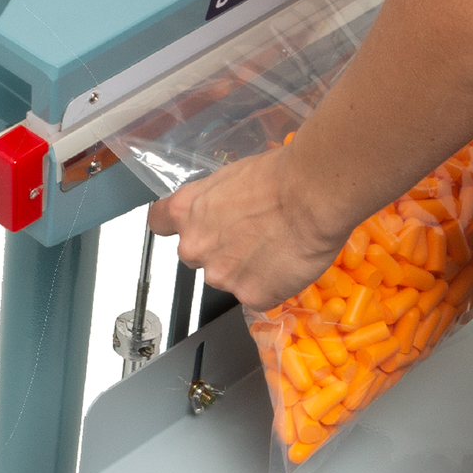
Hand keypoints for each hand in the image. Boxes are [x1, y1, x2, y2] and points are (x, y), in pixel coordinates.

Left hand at [147, 148, 345, 309]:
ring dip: (246, 271)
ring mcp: (222, 276)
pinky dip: (272, 285)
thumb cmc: (281, 176)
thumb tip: (223, 210)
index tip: (189, 227)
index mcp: (185, 210)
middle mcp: (195, 247)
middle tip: (251, 237)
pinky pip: (259, 295)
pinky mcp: (252, 296)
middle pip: (195, 256)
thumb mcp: (233, 176)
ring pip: (228, 279)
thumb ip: (215, 201)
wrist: (314, 194)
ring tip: (276, 248)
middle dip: (218, 251)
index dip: (177, 226)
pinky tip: (288, 264)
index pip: (159, 223)